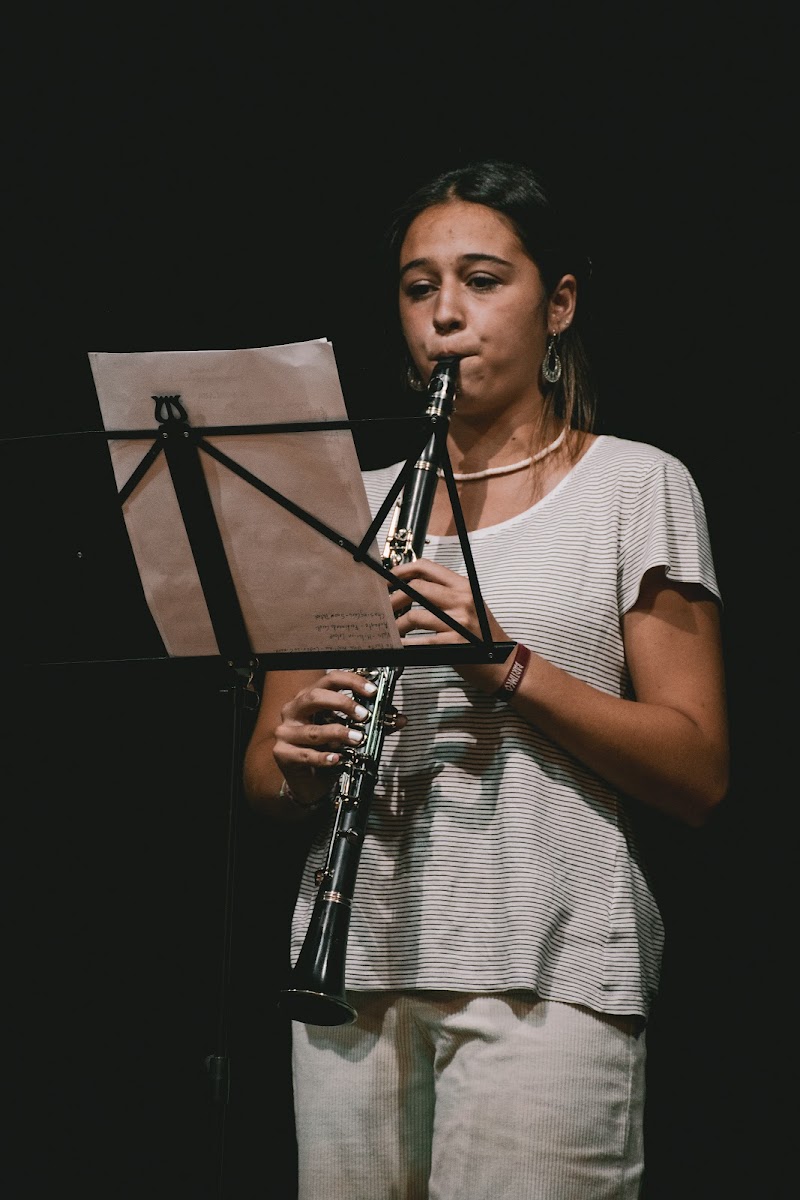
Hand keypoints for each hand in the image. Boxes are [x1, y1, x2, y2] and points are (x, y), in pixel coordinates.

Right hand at [274, 670, 405, 804]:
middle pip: (315, 697)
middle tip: (364, 715)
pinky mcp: (283, 754)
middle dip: (343, 703)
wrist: (308, 780)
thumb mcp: (348, 732)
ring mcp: (286, 732)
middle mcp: (294, 710)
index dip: (352, 682)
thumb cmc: (327, 749)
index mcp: (309, 697)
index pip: (330, 680)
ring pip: (314, 730)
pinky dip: (324, 757)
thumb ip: (372, 724)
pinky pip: (306, 754)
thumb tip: (399, 719)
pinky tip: (337, 759)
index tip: (372, 691)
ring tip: (358, 739)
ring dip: (339, 733)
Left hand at [390, 559, 511, 694]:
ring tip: (392, 631)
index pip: (426, 567)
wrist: (504, 663)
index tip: (387, 579)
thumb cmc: (483, 636)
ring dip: (397, 624)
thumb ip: (444, 594)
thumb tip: (408, 588)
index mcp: (463, 586)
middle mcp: (463, 599)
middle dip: (393, 599)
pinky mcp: (456, 642)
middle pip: (416, 588)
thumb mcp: (469, 606)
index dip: (401, 571)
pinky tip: (400, 646)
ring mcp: (460, 621)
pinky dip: (407, 644)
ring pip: (415, 615)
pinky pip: (422, 640)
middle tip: (383, 609)